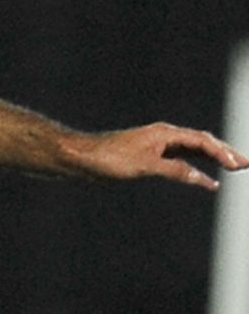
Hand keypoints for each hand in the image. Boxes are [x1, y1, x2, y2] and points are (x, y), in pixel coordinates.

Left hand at [70, 123, 248, 190]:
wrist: (81, 158)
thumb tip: (204, 180)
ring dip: (214, 157)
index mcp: (163, 133)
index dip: (222, 153)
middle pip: (201, 141)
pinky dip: (197, 166)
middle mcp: (162, 135)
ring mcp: (156, 145)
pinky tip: (205, 178)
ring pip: (192, 149)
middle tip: (247, 164)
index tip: (240, 166)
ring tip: (235, 166)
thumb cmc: (108, 159)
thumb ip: (174, 171)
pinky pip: (181, 158)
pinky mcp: (149, 155)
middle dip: (225, 152)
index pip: (201, 141)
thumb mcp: (144, 167)